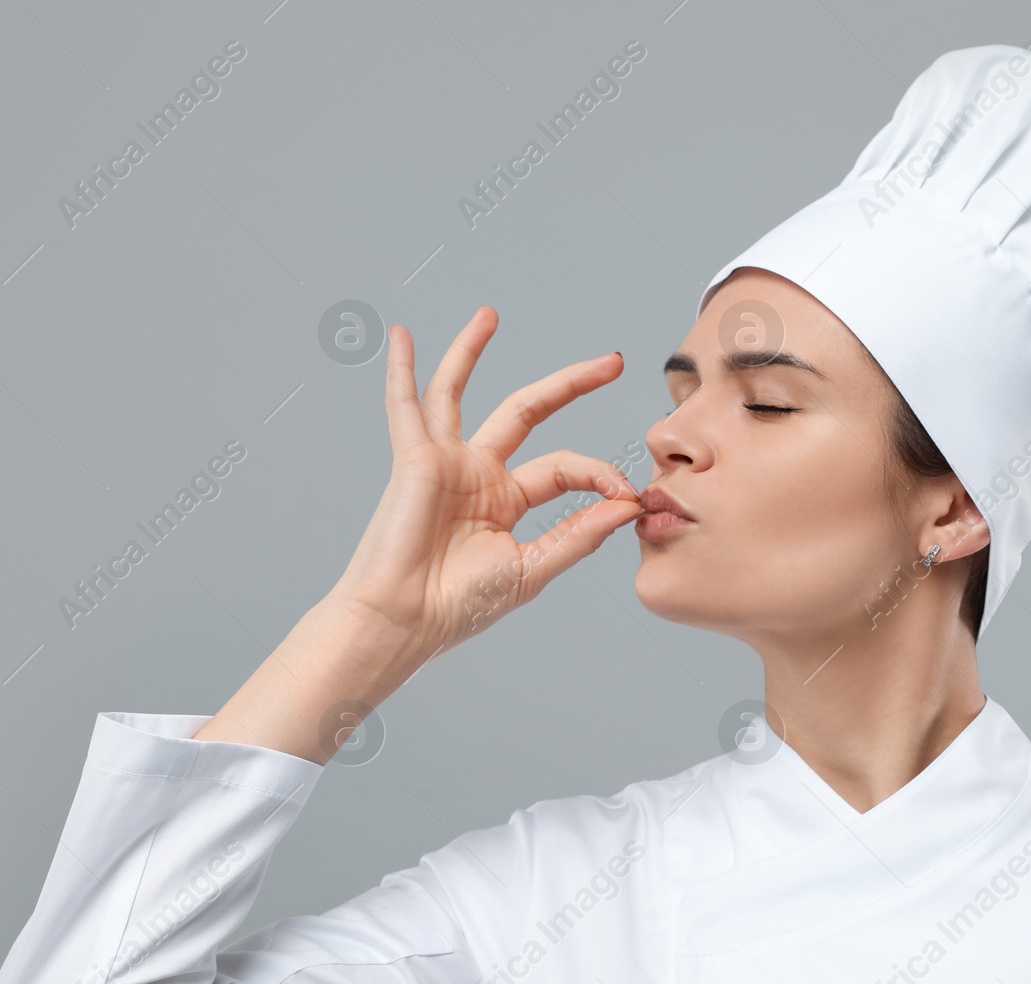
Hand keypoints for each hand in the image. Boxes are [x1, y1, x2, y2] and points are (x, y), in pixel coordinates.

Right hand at [329, 306, 644, 662]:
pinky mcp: (415, 461)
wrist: (405, 621)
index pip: (565, 468)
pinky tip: (402, 336)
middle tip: (613, 362)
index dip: (600, 474)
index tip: (629, 493)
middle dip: (571, 384)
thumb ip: (577, 534)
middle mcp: (477, 476)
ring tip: (490, 315)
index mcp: (506, 502)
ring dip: (470, 352)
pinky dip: (401, 371)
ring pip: (459, 393)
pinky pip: (405, 407)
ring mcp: (445, 463)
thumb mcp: (532, 568)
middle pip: (527, 412)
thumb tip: (626, 504)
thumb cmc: (459, 606)